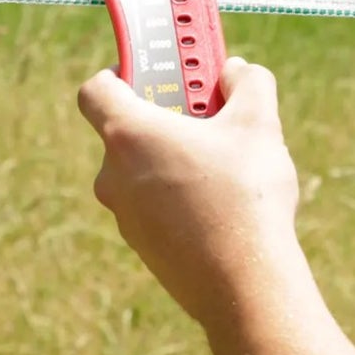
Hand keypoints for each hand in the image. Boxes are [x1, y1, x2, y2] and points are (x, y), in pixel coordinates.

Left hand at [78, 56, 303, 330]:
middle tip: (212, 112)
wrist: (244, 283)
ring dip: (179, 156)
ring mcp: (125, 215)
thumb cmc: (244, 195)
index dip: (122, 72)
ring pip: (146, 169)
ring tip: (229, 161)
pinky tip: (226, 201)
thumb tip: (236, 71)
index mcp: (129, 135)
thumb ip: (248, 82)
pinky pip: (157, 203)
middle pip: (129, 128)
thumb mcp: (259, 122)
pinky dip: (182, 193)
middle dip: (169, 115)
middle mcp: (113, 175)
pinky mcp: (143, 246)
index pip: (95, 89)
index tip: (160, 71)